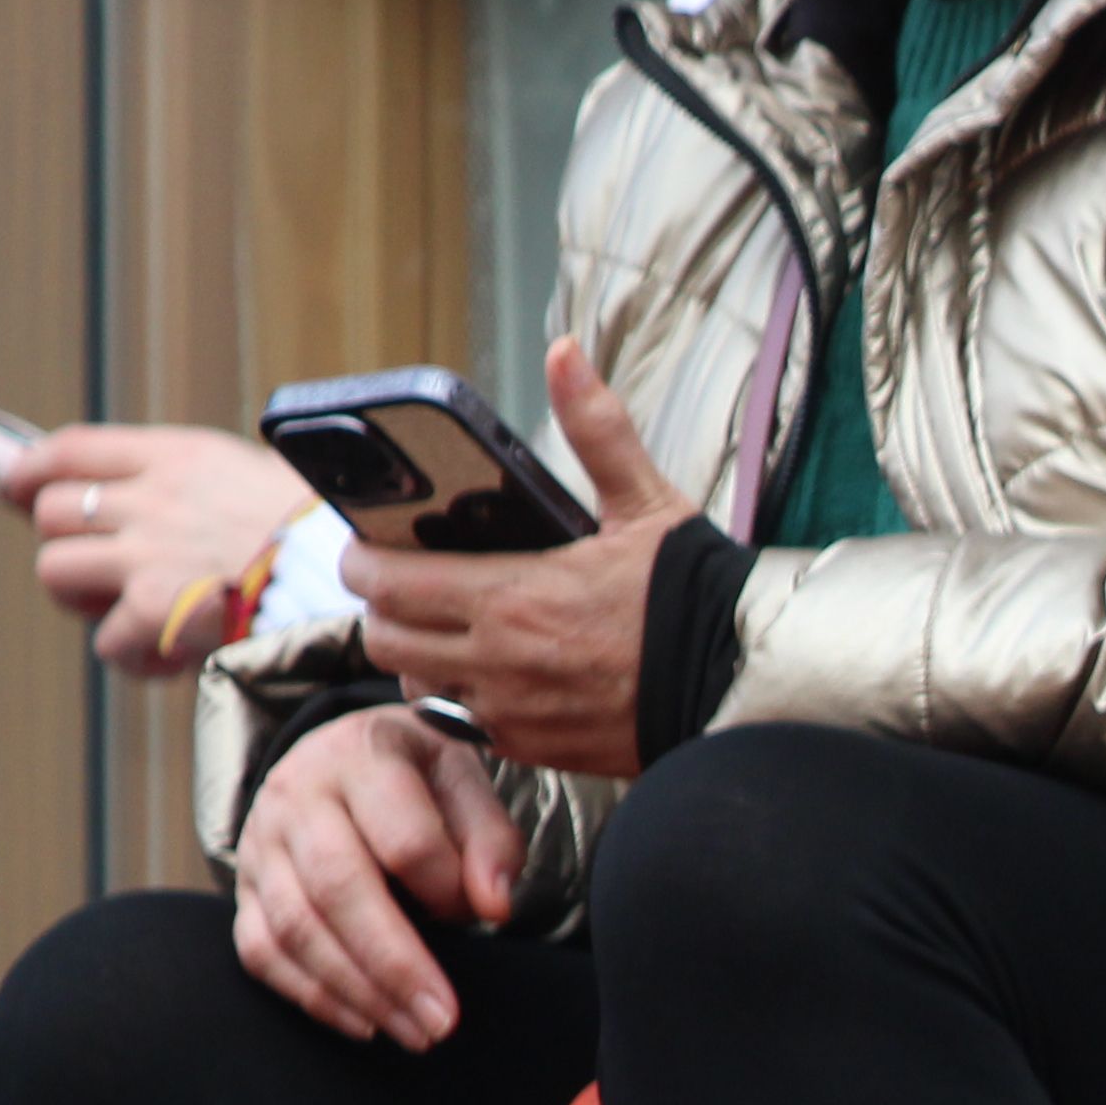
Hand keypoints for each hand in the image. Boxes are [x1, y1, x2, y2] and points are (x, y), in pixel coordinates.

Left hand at [0, 425, 320, 669]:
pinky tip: (173, 656)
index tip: (15, 484)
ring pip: (57, 572)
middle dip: (69, 544)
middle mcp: (155, 500)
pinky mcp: (159, 611)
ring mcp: (151, 555)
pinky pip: (109, 641)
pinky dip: (135, 656)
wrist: (363, 586)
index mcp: (181, 458)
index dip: (31, 468)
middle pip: (52, 511)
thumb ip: (193, 486)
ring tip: (133, 615)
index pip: (72, 449)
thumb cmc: (330, 539)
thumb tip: (139, 504)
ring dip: (88, 600)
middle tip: (103, 573)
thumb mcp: (259, 480)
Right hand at [232, 706, 528, 1047]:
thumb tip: (493, 905)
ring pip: (293, 927)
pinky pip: (262, 951)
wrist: (341, 755)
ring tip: (415, 1032)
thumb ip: (490, 838)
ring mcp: (259, 845)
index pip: (404, 839)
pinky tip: (365, 1024)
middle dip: (394, 964)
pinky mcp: (244, 889)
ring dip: (357, 992)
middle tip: (443, 1021)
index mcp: (360, 758)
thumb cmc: (415, 776)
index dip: (448, 889)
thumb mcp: (465, 779)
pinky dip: (312, 996)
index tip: (486, 915)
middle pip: (337, 889)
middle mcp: (295, 798)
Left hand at [338, 341, 690, 779]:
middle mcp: (498, 661)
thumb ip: (596, 429)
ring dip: (416, 657)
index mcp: (512, 596)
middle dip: (381, 608)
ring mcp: (513, 712)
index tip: (368, 546)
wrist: (744, 685)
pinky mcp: (535, 749)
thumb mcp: (646, 505)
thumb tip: (567, 355)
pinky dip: (458, 701)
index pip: (385, 582)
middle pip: (382, 637)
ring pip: (414, 684)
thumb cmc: (694, 599)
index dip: (361, 560)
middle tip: (403, 587)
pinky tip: (490, 676)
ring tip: (445, 632)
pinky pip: (461, 726)